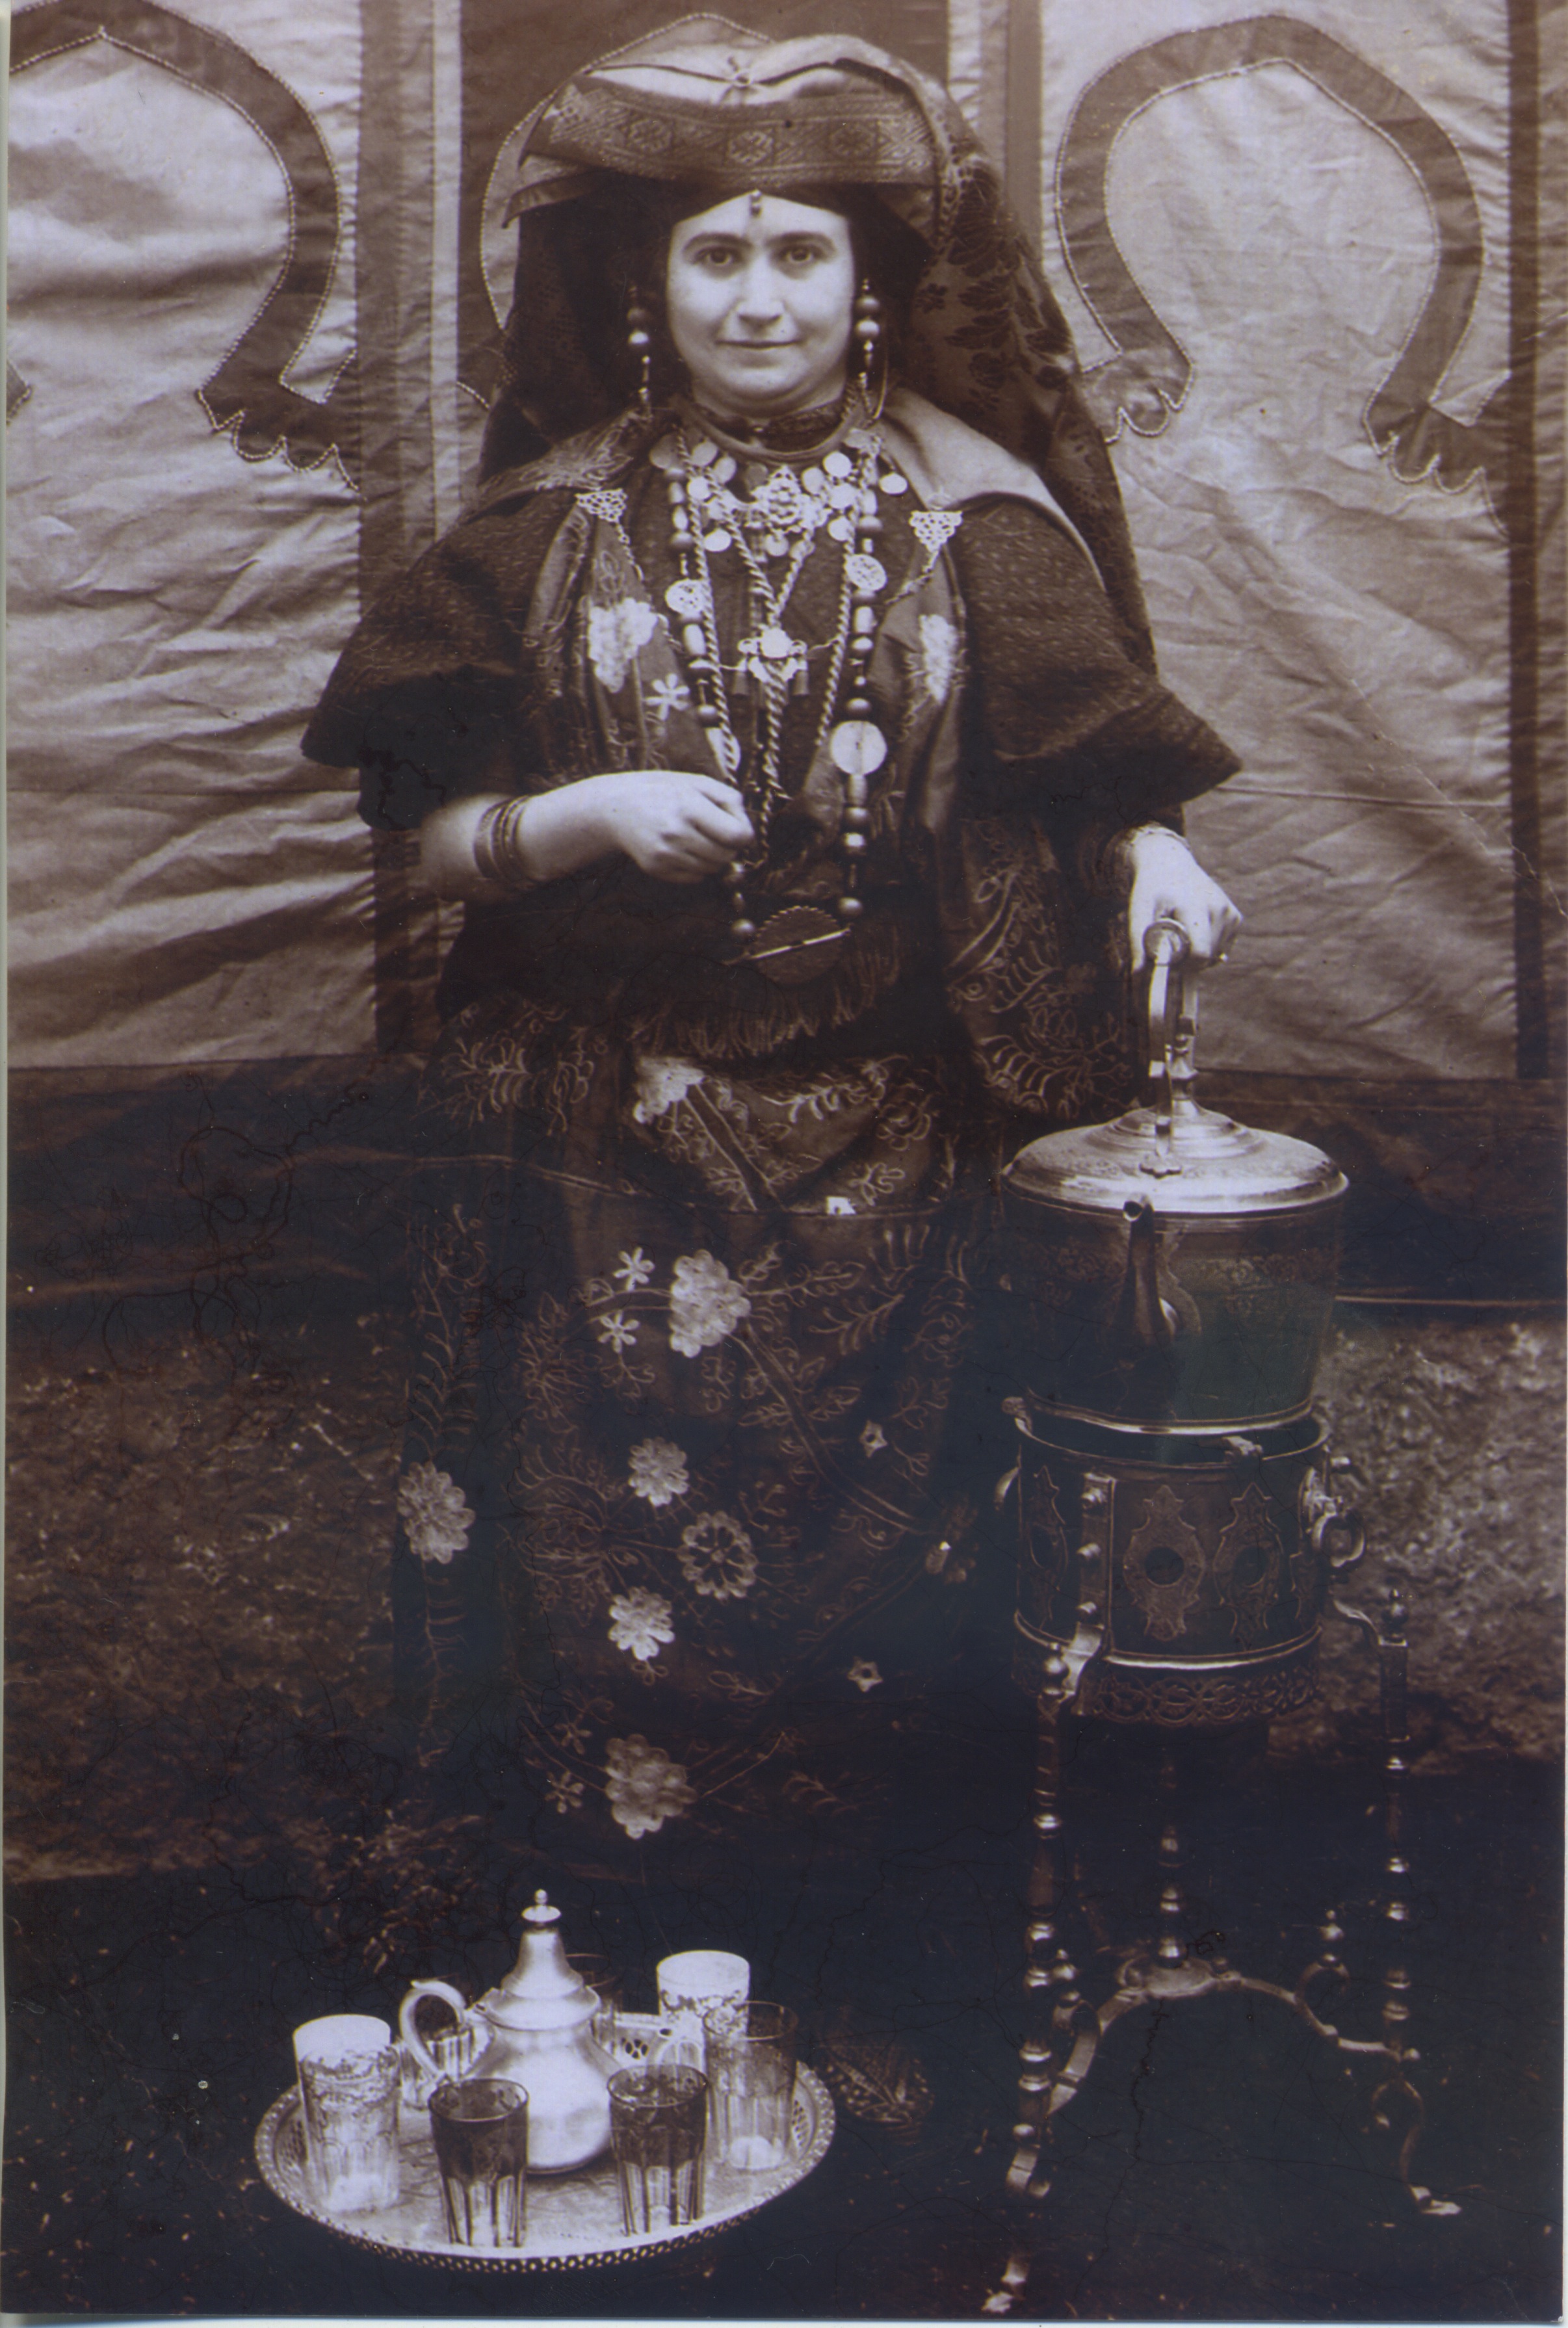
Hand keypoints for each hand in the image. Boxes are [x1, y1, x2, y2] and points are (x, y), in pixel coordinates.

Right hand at [590, 770, 754, 884]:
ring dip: (713, 858)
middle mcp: (676, 832)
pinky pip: (695, 878)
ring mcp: (664, 853)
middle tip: (716, 833)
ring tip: (698, 838)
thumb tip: (747, 830)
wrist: (617, 807)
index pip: (737, 836)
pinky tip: (683, 849)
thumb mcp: (696, 783)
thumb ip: (728, 799)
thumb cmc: (664, 792)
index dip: (744, 834)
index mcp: (689, 806)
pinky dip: (697, 867)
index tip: (736, 828)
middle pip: (726, 856)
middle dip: (728, 847)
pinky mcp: (656, 868)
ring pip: (712, 869)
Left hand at [1124, 825, 1241, 967]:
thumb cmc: (1152, 891)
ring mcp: (1230, 912)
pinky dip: (1207, 949)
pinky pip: (1222, 949)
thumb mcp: (1139, 911)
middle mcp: (1218, 908)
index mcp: (1195, 906)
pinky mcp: (1235, 917)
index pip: (1199, 953)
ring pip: (1215, 956)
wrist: (1170, 864)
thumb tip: (1138, 975)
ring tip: (1180, 936)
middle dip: (1188, 963)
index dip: (1182, 966)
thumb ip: (1138, 942)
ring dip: (1197, 956)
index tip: (1167, 960)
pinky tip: (1194, 933)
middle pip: (1207, 958)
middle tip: (1170, 949)